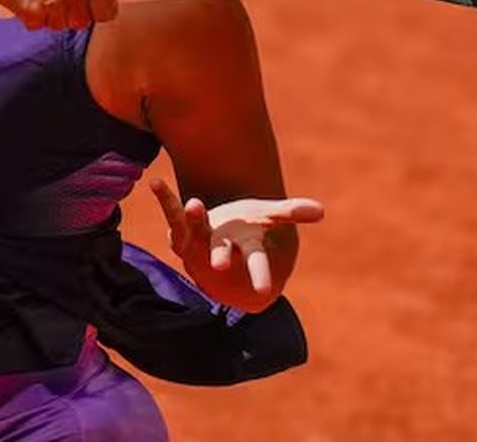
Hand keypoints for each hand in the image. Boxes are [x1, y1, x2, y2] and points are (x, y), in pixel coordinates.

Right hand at [0, 0, 118, 29]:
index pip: (108, 8)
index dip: (96, 10)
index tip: (89, 8)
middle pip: (83, 21)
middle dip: (69, 13)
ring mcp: (55, 2)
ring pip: (61, 25)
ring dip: (50, 16)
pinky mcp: (34, 13)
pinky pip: (39, 25)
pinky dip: (31, 17)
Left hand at [149, 177, 323, 306]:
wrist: (212, 253)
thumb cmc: (245, 233)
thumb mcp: (270, 218)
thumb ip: (292, 212)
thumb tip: (321, 211)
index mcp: (246, 248)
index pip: (257, 263)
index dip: (261, 277)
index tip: (264, 294)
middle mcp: (221, 248)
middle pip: (222, 253)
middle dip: (220, 256)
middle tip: (217, 265)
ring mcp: (198, 241)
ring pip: (193, 230)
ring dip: (192, 217)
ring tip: (195, 204)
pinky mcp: (180, 230)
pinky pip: (171, 212)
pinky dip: (165, 197)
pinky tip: (155, 182)